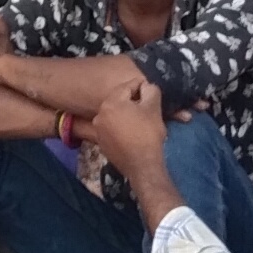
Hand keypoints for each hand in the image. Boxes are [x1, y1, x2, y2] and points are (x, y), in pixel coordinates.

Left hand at [90, 63, 172, 194]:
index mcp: (110, 102)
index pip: (128, 87)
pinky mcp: (101, 143)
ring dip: (127, 114)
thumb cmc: (148, 134)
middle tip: (148, 107)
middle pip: (120, 100)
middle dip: (134, 102)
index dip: (142, 88)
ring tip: (142, 121)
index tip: (151, 92)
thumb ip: (150, 90)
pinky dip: (122, 127)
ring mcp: (99, 130)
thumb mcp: (153, 108)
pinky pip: (113, 128)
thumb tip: (146, 86)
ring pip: (116, 115)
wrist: (142, 166)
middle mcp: (99, 114)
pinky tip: (133, 133)